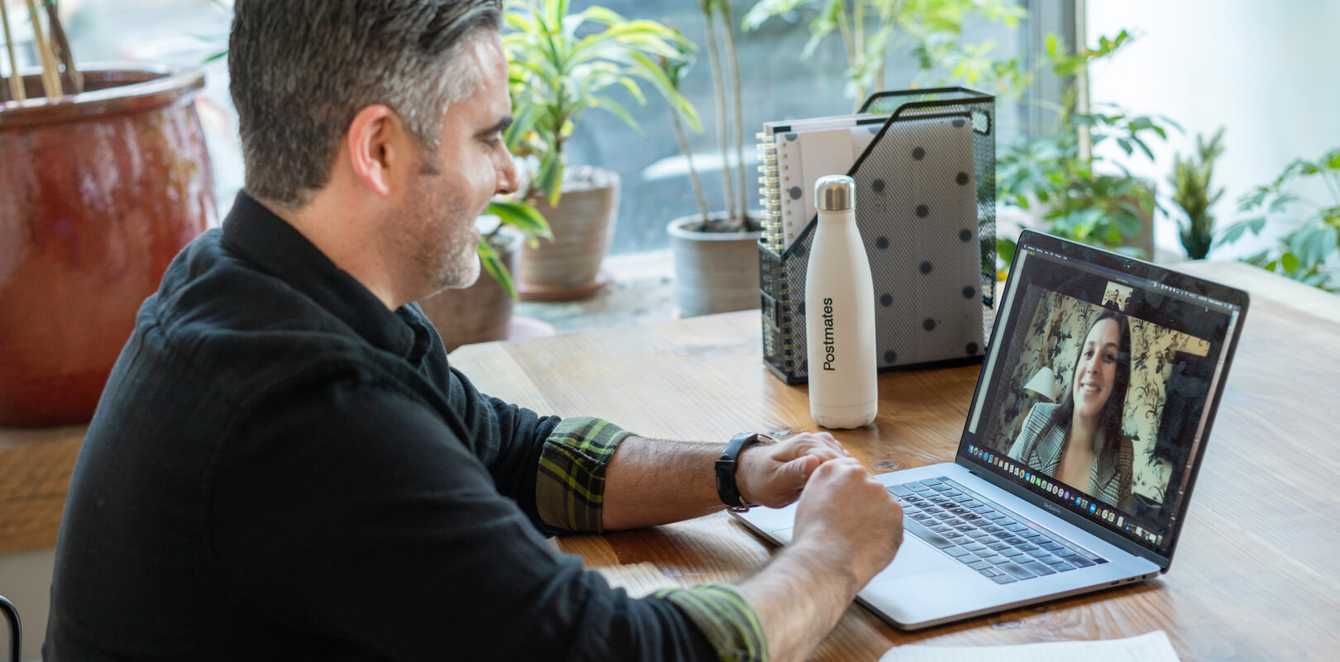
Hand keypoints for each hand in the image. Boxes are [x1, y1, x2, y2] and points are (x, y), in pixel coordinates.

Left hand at [736, 432, 847, 508]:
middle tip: (845, 503)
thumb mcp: (775, 480)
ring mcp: (820, 445)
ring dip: (845, 478)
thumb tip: (815, 462)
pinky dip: (841, 475)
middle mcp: (815, 440)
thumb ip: (795, 471)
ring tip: (843, 498)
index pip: (835, 460)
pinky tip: (838, 489)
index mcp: (804, 445)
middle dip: (846, 480)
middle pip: (843, 461)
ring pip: (844, 462)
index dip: (841, 480)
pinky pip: (839, 463)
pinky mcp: (821, 452)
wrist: (751, 474)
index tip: (844, 498)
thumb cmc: (761, 479)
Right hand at [790, 457, 902, 590]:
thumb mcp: (809, 501)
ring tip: (858, 539)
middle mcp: (859, 475)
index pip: (850, 472)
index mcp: (834, 469)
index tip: (849, 504)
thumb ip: (828, 490)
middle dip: (864, 504)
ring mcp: (880, 493)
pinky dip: (885, 533)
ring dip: (876, 518)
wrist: (826, 560)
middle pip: (868, 487)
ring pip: (882, 505)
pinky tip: (869, 544)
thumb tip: (839, 494)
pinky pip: (893, 522)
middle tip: (853, 526)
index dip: (850, 492)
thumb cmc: (812, 538)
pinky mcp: (896, 512)